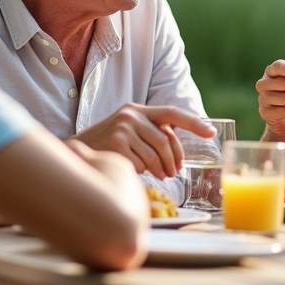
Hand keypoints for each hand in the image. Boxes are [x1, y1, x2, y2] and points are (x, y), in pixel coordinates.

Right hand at [71, 104, 214, 178]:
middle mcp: (131, 115)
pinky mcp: (116, 144)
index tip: (211, 132)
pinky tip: (134, 172)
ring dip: (160, 170)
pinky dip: (141, 173)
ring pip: (154, 156)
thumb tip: (177, 150)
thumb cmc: (107, 144)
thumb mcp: (128, 130)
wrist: (72, 151)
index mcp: (138, 109)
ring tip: (161, 175)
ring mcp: (123, 129)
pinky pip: (140, 165)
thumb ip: (149, 132)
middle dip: (174, 160)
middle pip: (166, 141)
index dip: (194, 122)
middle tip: (175, 172)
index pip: (172, 113)